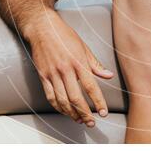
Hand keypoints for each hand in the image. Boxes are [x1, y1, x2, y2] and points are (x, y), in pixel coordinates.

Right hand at [27, 12, 114, 126]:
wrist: (42, 28)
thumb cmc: (65, 35)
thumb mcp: (84, 47)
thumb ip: (95, 64)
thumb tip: (108, 76)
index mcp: (78, 62)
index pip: (91, 86)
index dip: (98, 102)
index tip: (103, 112)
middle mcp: (65, 70)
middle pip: (76, 97)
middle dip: (85, 113)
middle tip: (91, 122)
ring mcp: (52, 74)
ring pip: (62, 100)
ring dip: (72, 113)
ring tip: (80, 120)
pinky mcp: (43, 76)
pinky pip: (50, 96)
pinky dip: (58, 107)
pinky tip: (65, 111)